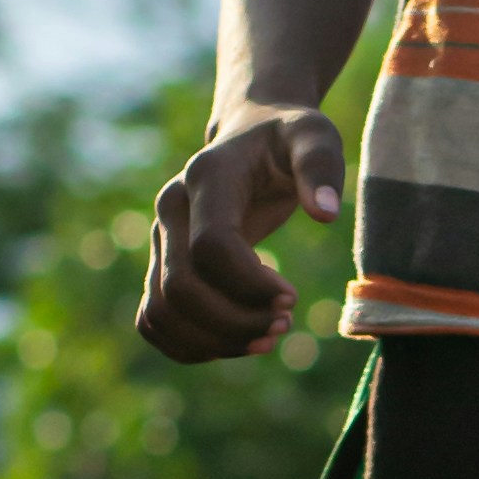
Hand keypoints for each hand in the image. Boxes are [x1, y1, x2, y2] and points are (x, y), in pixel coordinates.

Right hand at [138, 111, 344, 362]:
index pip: (211, 248)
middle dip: (235, 321)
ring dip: (214, 341)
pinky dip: (192, 346)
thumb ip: (320, 167)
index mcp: (206, 177)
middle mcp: (170, 209)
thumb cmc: (287, 137)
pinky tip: (238, 342)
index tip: (292, 298)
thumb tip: (324, 213)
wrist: (250, 133)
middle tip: (284, 325)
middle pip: (180, 289)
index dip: (250, 286)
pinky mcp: (160, 265)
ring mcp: (159, 239)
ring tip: (266, 339)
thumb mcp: (314, 136)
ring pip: (161, 313)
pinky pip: (154, 321)